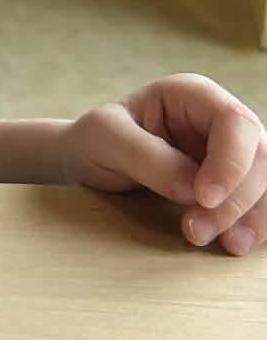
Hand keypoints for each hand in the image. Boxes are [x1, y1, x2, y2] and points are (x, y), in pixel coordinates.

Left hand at [64, 73, 266, 254]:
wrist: (90, 160)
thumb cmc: (97, 139)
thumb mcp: (105, 138)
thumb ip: (145, 156)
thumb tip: (192, 188)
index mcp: (192, 95)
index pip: (234, 122)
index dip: (230, 162)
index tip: (203, 198)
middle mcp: (220, 120)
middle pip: (259, 155)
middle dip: (235, 199)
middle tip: (196, 231)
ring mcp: (232, 151)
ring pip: (266, 182)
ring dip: (249, 217)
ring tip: (222, 244)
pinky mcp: (233, 182)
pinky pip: (259, 202)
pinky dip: (253, 225)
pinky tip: (235, 243)